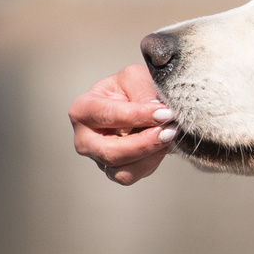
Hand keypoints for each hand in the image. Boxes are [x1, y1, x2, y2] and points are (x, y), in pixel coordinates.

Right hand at [70, 63, 172, 184]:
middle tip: (170, 131)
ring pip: (121, 171)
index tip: (165, 113)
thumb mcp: (136, 78)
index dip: (138, 115)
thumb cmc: (133, 87)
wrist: (143, 103)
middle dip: (144, 144)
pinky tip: (164, 146)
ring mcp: (99, 158)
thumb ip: (144, 93)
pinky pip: (133, 175)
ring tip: (169, 137)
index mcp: (83, 109)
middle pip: (109, 152)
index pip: (107, 115)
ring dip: (150, 156)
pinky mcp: (115, 171)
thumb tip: (158, 114)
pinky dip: (151, 162)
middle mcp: (85, 138)